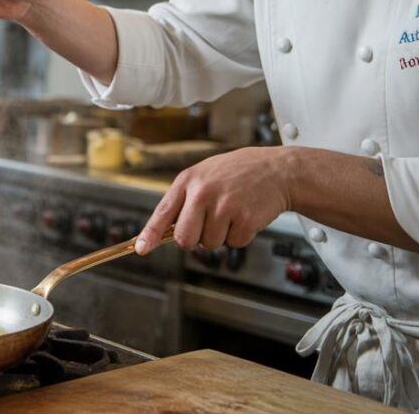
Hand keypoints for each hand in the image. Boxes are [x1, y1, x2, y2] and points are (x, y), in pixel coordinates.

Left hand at [136, 147, 294, 254]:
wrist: (276, 169)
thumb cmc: (236, 173)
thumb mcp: (203, 175)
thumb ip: (184, 199)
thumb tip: (165, 230)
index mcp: (188, 181)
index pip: (163, 212)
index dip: (150, 234)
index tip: (142, 249)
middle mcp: (202, 193)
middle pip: (185, 239)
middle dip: (195, 239)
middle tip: (208, 224)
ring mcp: (224, 206)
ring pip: (210, 244)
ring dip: (221, 235)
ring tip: (231, 212)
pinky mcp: (245, 219)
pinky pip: (234, 243)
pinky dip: (240, 235)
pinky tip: (245, 215)